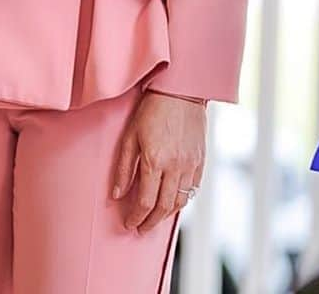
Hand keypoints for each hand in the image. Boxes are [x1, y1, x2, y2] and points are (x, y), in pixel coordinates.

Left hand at [112, 92, 205, 232]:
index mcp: (155, 161)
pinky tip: (174, 200)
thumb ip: (124, 168)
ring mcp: (190, 164)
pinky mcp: (201, 160)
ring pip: (180, 201)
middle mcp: (175, 166)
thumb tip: (117, 194)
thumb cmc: (152, 109)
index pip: (145, 202)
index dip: (136, 217)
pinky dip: (183, 199)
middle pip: (164, 207)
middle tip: (141, 228)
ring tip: (156, 218)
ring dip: (167, 214)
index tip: (129, 223)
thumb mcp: (130, 136)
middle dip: (151, 222)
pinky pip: (194, 189)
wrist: (180, 91)